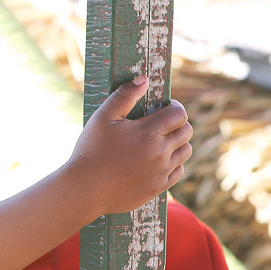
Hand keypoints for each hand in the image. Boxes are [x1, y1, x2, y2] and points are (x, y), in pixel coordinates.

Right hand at [64, 74, 192, 215]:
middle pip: (186, 131)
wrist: (84, 190)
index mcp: (149, 132)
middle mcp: (160, 153)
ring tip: (159, 141)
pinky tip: (156, 160)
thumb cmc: (90, 150)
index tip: (163, 107)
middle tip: (160, 124)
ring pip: (186, 152)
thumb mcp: (102, 118)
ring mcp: (161, 172)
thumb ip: (124, 96)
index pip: (179, 114)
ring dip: (177, 143)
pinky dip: (172, 163)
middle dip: (177, 123)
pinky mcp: (158, 188)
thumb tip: (144, 79)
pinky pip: (178, 171)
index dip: (174, 107)